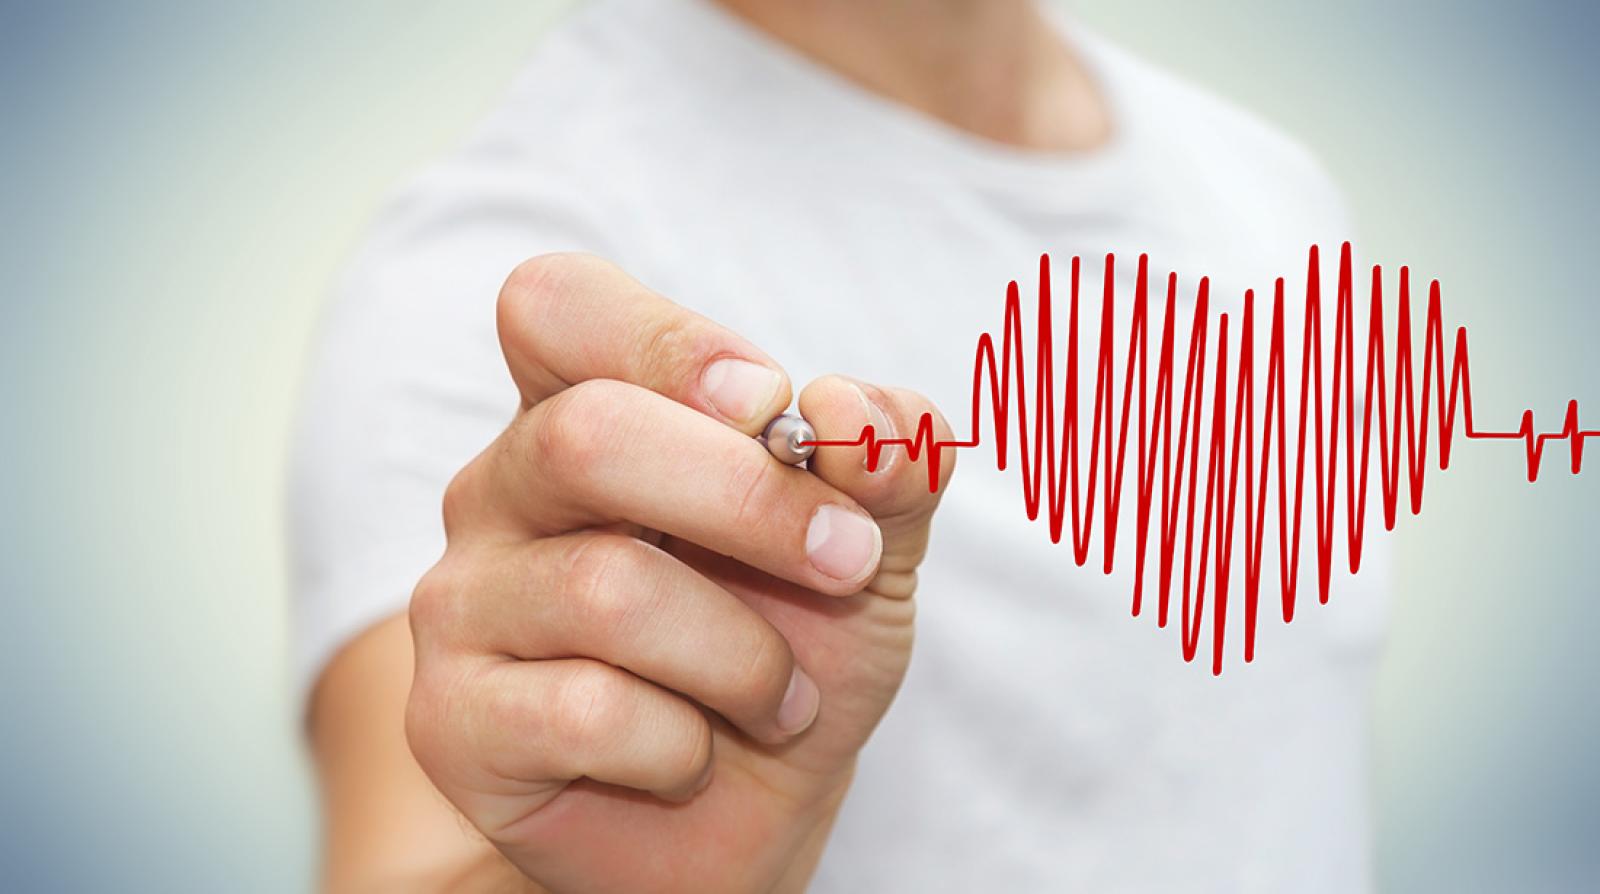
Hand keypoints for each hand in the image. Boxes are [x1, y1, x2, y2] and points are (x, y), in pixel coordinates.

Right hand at [404, 253, 954, 892]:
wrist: (747, 815)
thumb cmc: (791, 651)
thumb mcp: (867, 544)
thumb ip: (884, 459)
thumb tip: (857, 413)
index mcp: (583, 411)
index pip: (557, 304)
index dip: (670, 341)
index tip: (771, 405)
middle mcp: (501, 490)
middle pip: (588, 435)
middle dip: (750, 501)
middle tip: (844, 561)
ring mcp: (460, 603)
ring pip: (608, 588)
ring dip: (745, 656)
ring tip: (780, 698)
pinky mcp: (451, 721)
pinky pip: (587, 710)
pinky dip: (684, 744)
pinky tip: (690, 754)